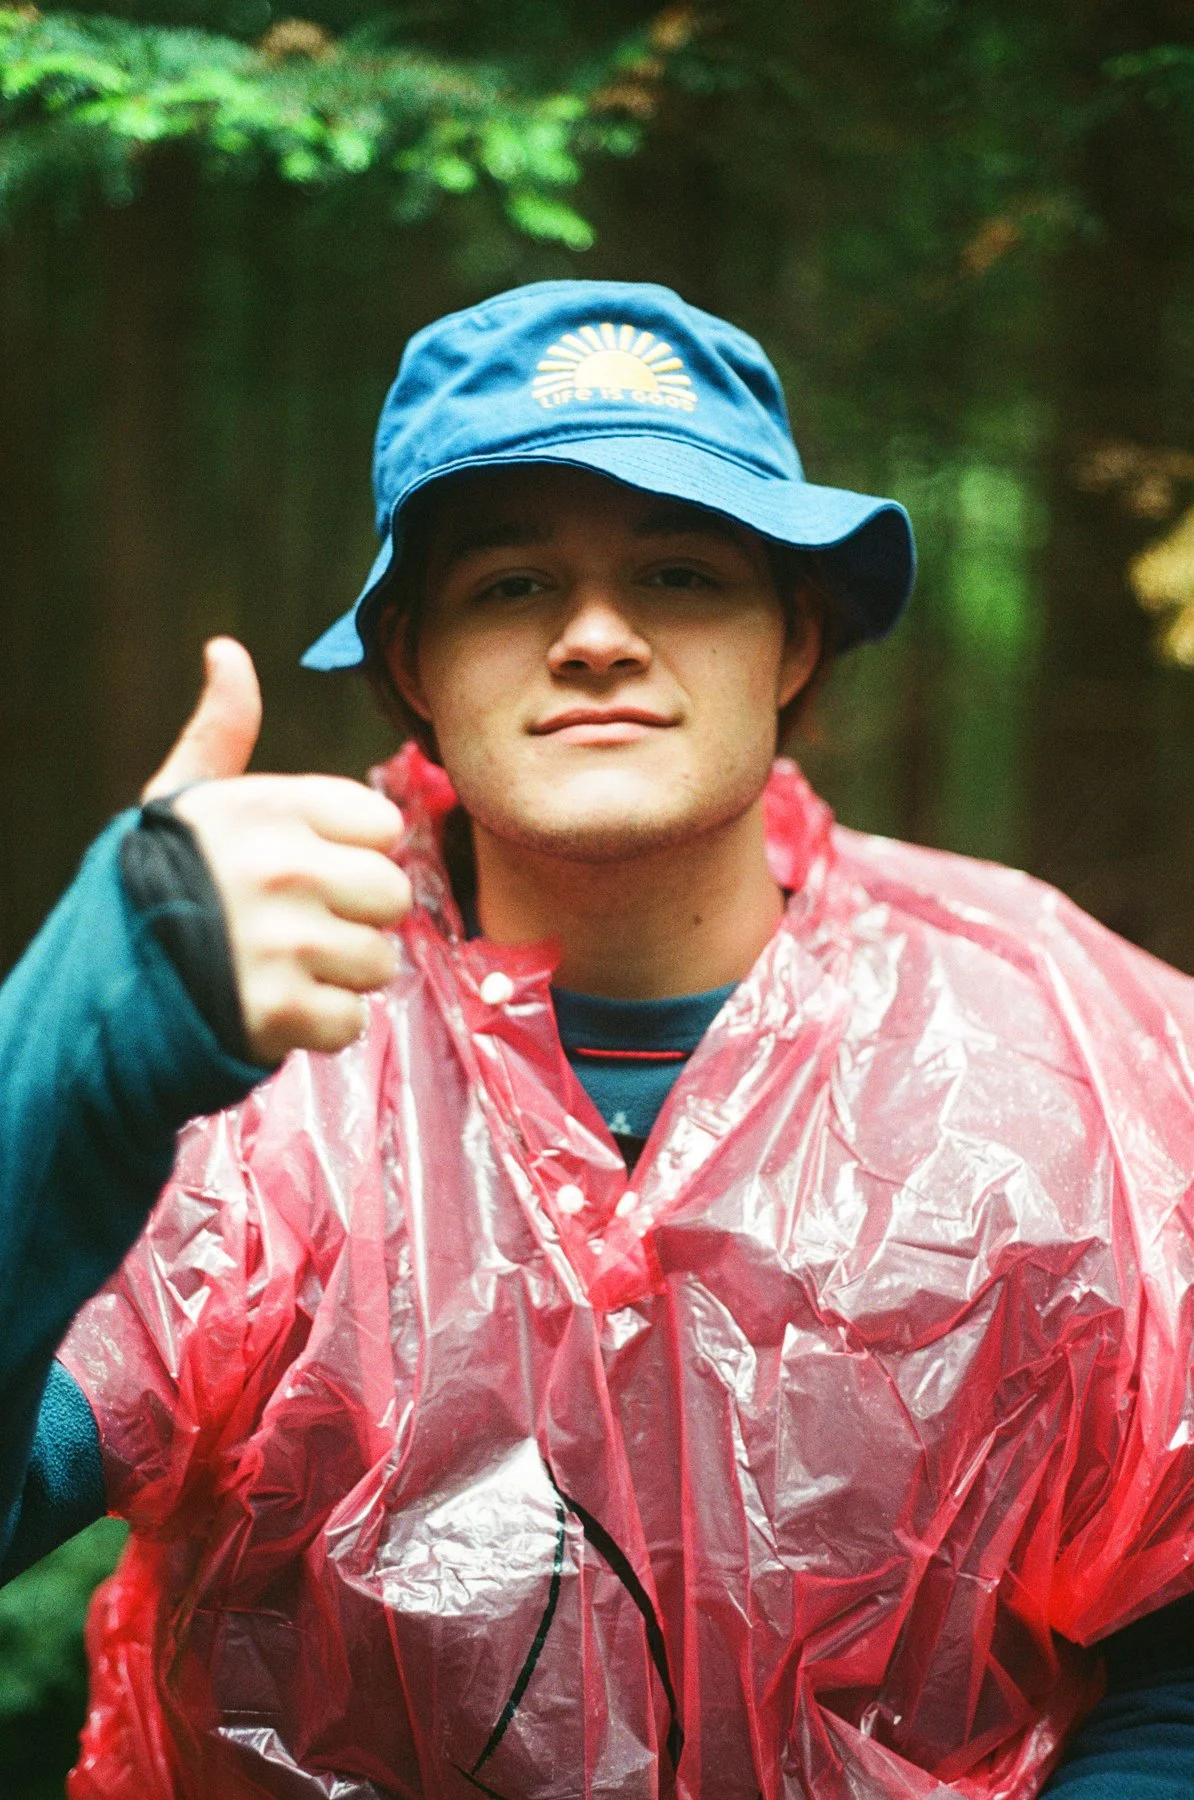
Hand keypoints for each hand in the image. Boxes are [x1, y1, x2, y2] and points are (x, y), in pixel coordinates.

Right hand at [143, 638, 410, 1062]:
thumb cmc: (161, 884)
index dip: (352, 855)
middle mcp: (279, 867)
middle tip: (299, 928)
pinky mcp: (277, 1010)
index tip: (306, 870)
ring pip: (379, 961)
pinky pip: (350, 1019)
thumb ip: (222, 731)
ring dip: (339, 976)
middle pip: (391, 895)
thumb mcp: (183, 802)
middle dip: (355, 919)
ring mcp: (280, 941)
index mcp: (268, 807)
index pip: (382, 827)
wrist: (104, 986)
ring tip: (283, 968)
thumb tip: (226, 651)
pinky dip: (319, 1026)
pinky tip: (276, 1007)